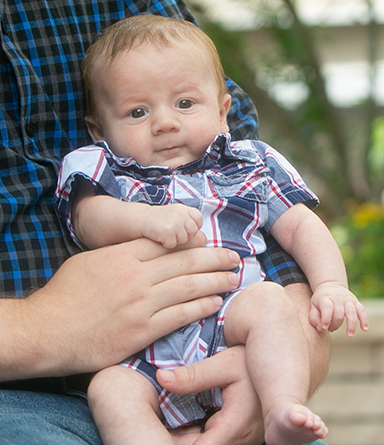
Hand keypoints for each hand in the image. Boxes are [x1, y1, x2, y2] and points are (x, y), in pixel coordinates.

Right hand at [0, 235, 239, 380]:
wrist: (48, 331)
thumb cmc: (65, 294)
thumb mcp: (89, 260)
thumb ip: (120, 252)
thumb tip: (146, 248)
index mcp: (123, 255)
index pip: (167, 242)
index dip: (193, 241)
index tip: (210, 242)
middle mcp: (137, 276)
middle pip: (185, 262)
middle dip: (214, 258)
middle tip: (234, 257)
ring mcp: (142, 304)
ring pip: (188, 287)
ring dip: (215, 281)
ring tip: (233, 277)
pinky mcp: (142, 331)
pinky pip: (180, 316)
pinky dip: (201, 307)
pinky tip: (215, 302)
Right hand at [142, 204, 202, 248]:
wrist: (142, 219)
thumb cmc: (161, 220)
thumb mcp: (177, 214)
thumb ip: (189, 221)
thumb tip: (203, 239)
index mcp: (185, 209)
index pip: (199, 219)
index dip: (192, 227)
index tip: (182, 228)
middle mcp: (181, 213)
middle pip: (193, 232)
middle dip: (184, 236)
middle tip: (172, 232)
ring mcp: (175, 222)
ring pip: (183, 240)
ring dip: (174, 241)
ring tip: (165, 233)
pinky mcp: (168, 231)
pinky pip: (172, 244)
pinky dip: (166, 244)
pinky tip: (160, 237)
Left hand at [158, 346, 263, 444]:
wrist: (276, 357)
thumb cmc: (251, 359)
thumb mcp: (222, 363)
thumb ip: (192, 375)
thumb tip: (160, 378)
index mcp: (235, 426)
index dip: (175, 444)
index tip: (156, 434)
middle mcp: (243, 439)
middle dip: (180, 441)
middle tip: (158, 427)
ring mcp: (244, 438)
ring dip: (191, 439)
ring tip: (169, 424)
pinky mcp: (243, 433)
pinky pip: (218, 440)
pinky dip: (200, 435)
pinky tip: (185, 423)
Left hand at [309, 282, 368, 336]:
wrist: (330, 285)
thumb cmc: (320, 299)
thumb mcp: (313, 305)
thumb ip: (313, 317)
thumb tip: (320, 329)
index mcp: (326, 298)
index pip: (327, 307)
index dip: (326, 318)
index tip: (324, 327)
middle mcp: (338, 298)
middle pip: (339, 313)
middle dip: (335, 325)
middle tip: (331, 330)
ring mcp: (348, 299)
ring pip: (351, 312)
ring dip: (351, 325)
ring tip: (349, 335)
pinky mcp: (356, 302)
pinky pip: (361, 310)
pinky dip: (364, 319)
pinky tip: (364, 329)